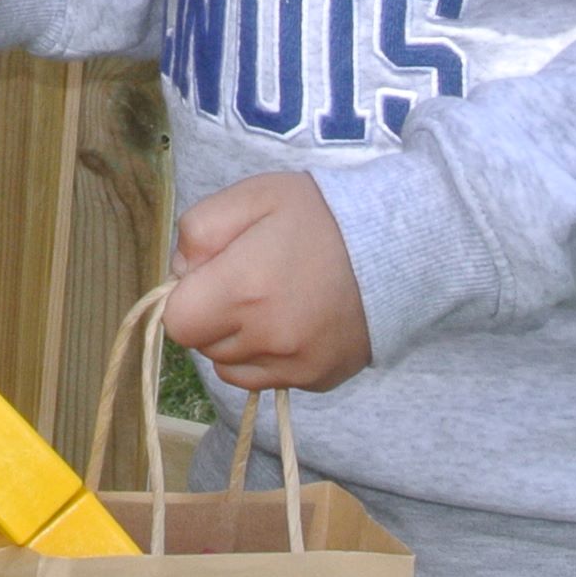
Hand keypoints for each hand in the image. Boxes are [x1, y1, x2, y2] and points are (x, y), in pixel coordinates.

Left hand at [167, 173, 371, 391]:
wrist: (397, 244)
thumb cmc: (318, 214)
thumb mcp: (252, 196)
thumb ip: (198, 230)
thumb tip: (180, 273)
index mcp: (243, 290)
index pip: (178, 321)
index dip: (188, 297)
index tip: (213, 276)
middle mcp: (268, 338)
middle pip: (204, 346)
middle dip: (213, 317)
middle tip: (247, 281)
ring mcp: (297, 365)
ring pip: (232, 368)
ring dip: (238, 341)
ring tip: (271, 302)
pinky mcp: (319, 379)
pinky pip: (270, 379)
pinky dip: (270, 357)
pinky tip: (294, 322)